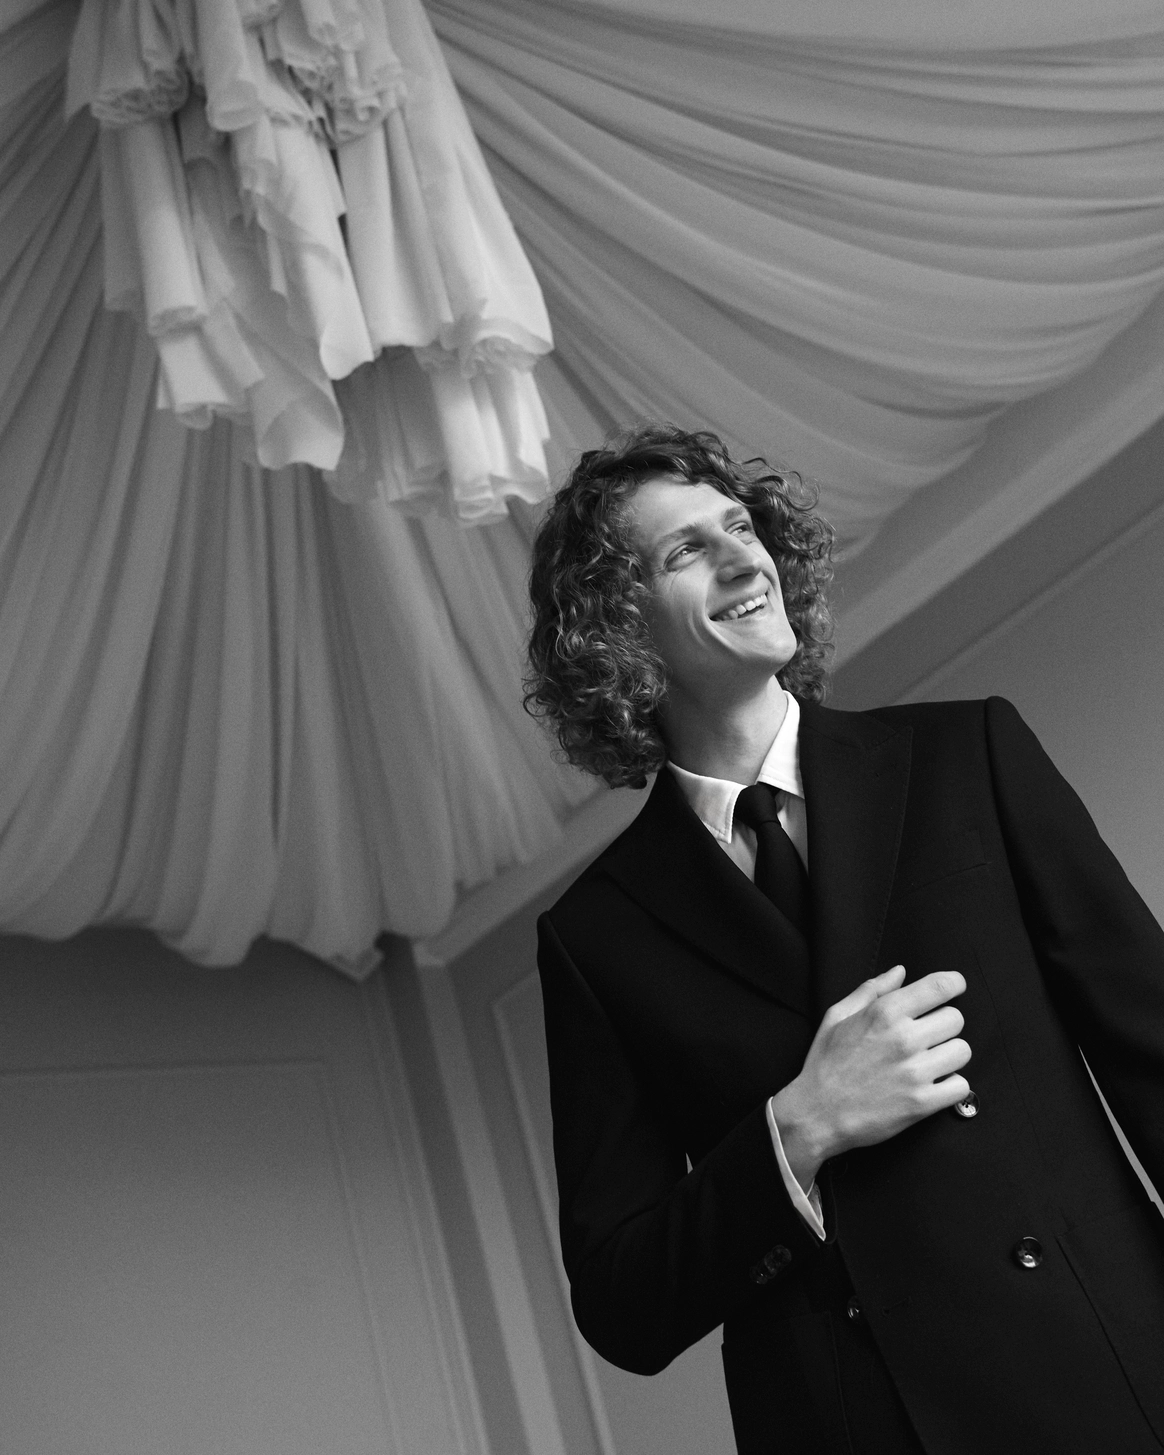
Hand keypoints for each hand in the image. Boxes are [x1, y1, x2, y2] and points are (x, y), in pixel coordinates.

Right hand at [771, 965, 970, 1189]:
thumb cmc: (826, 1063)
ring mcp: (915, 1072)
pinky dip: (952, 1086)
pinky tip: (934, 1084)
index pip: (939, 986)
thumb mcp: (837, 1017)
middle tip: (928, 1035)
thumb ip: (871, 991)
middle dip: (944, 1024)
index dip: (954, 983)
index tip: (955, 987)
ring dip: (950, 1055)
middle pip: (956, 1019)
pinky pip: (961, 1086)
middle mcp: (904, 1039)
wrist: (817, 1114)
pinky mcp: (922, 1103)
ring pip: (962, 1051)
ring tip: (931, 1061)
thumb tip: (900, 972)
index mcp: (884, 1013)